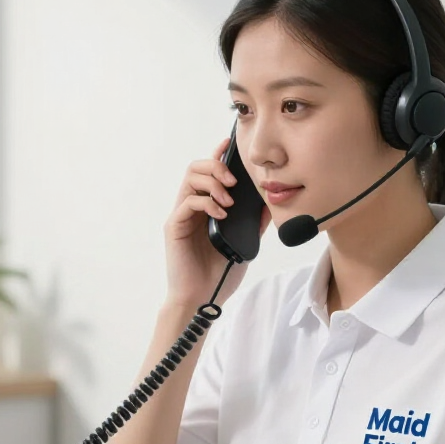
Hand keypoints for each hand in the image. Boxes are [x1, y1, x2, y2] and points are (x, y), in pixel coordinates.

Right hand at [164, 137, 271, 310]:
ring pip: (190, 179)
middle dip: (216, 167)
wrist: (202, 300)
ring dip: (213, 183)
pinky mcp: (174, 227)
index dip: (217, 155)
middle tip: (233, 181)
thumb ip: (254, 222)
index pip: (207, 173)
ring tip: (228, 200)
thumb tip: (269, 201)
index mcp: (205, 209)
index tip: (229, 144)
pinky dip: (207, 203)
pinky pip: (188, 202)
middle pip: (195, 168)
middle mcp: (190, 208)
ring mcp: (181, 217)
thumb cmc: (219, 274)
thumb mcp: (245, 243)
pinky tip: (221, 215)